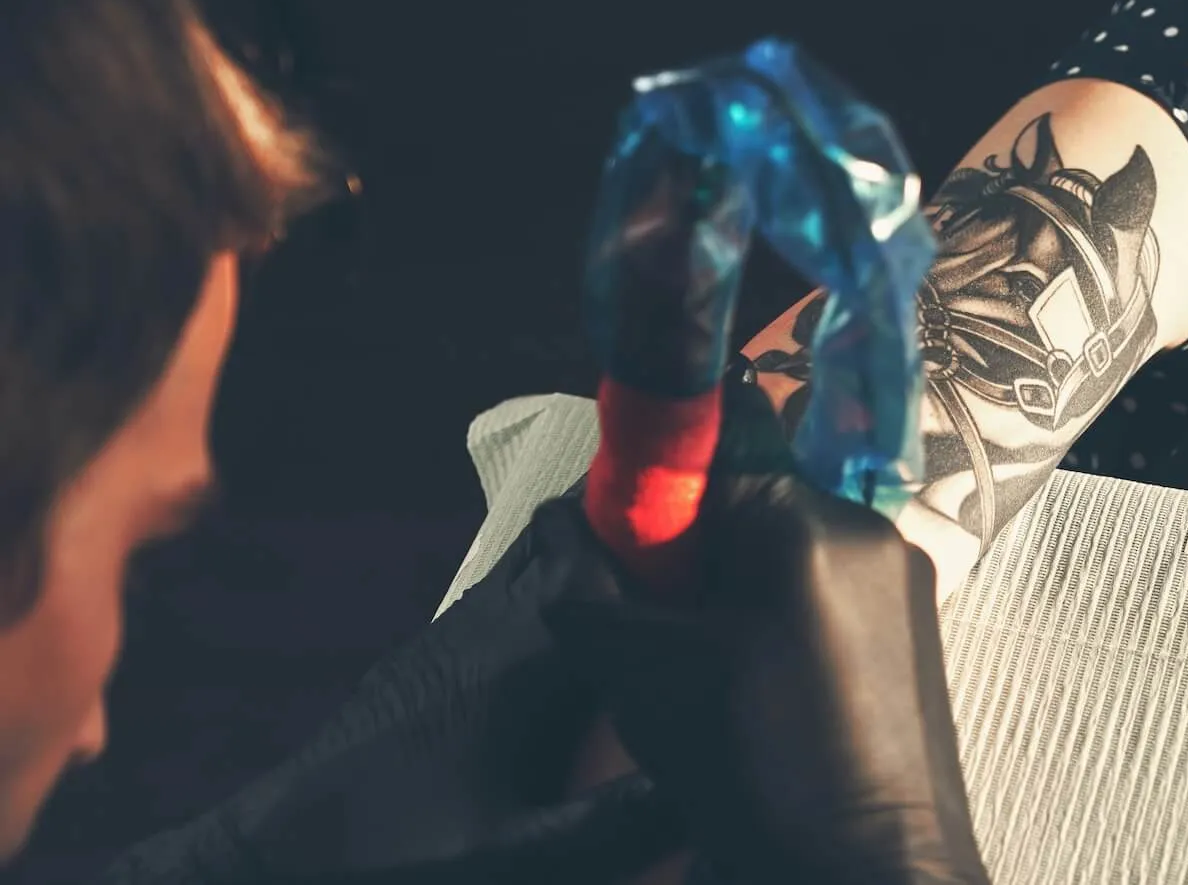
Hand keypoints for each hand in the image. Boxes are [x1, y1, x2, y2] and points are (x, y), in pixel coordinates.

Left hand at [97, 498, 681, 884]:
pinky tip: (579, 646)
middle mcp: (488, 622)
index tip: (716, 531)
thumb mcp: (514, 854)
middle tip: (697, 557)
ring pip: (533, 557)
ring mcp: (454, 631)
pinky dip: (551, 591)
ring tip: (652, 595)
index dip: (656, 528)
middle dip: (629, 529)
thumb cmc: (398, 851)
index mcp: (522, 655)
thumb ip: (615, 821)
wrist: (278, 853)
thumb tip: (708, 787)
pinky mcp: (432, 653)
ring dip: (589, 558)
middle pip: (566, 531)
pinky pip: (506, 591)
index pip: (596, 548)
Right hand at [542, 371, 990, 884]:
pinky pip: (831, 595)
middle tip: (662, 628)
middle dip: (696, 552)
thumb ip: (589, 587)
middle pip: (754, 502)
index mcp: (809, 521)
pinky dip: (783, 625)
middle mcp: (870, 532)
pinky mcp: (917, 632)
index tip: (625, 553)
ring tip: (713, 675)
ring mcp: (905, 582)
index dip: (654, 498)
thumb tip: (561, 525)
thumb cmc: (756, 769)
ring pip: (791, 552)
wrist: (868, 874)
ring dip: (737, 592)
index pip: (711, 452)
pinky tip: (760, 693)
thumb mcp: (643, 674)